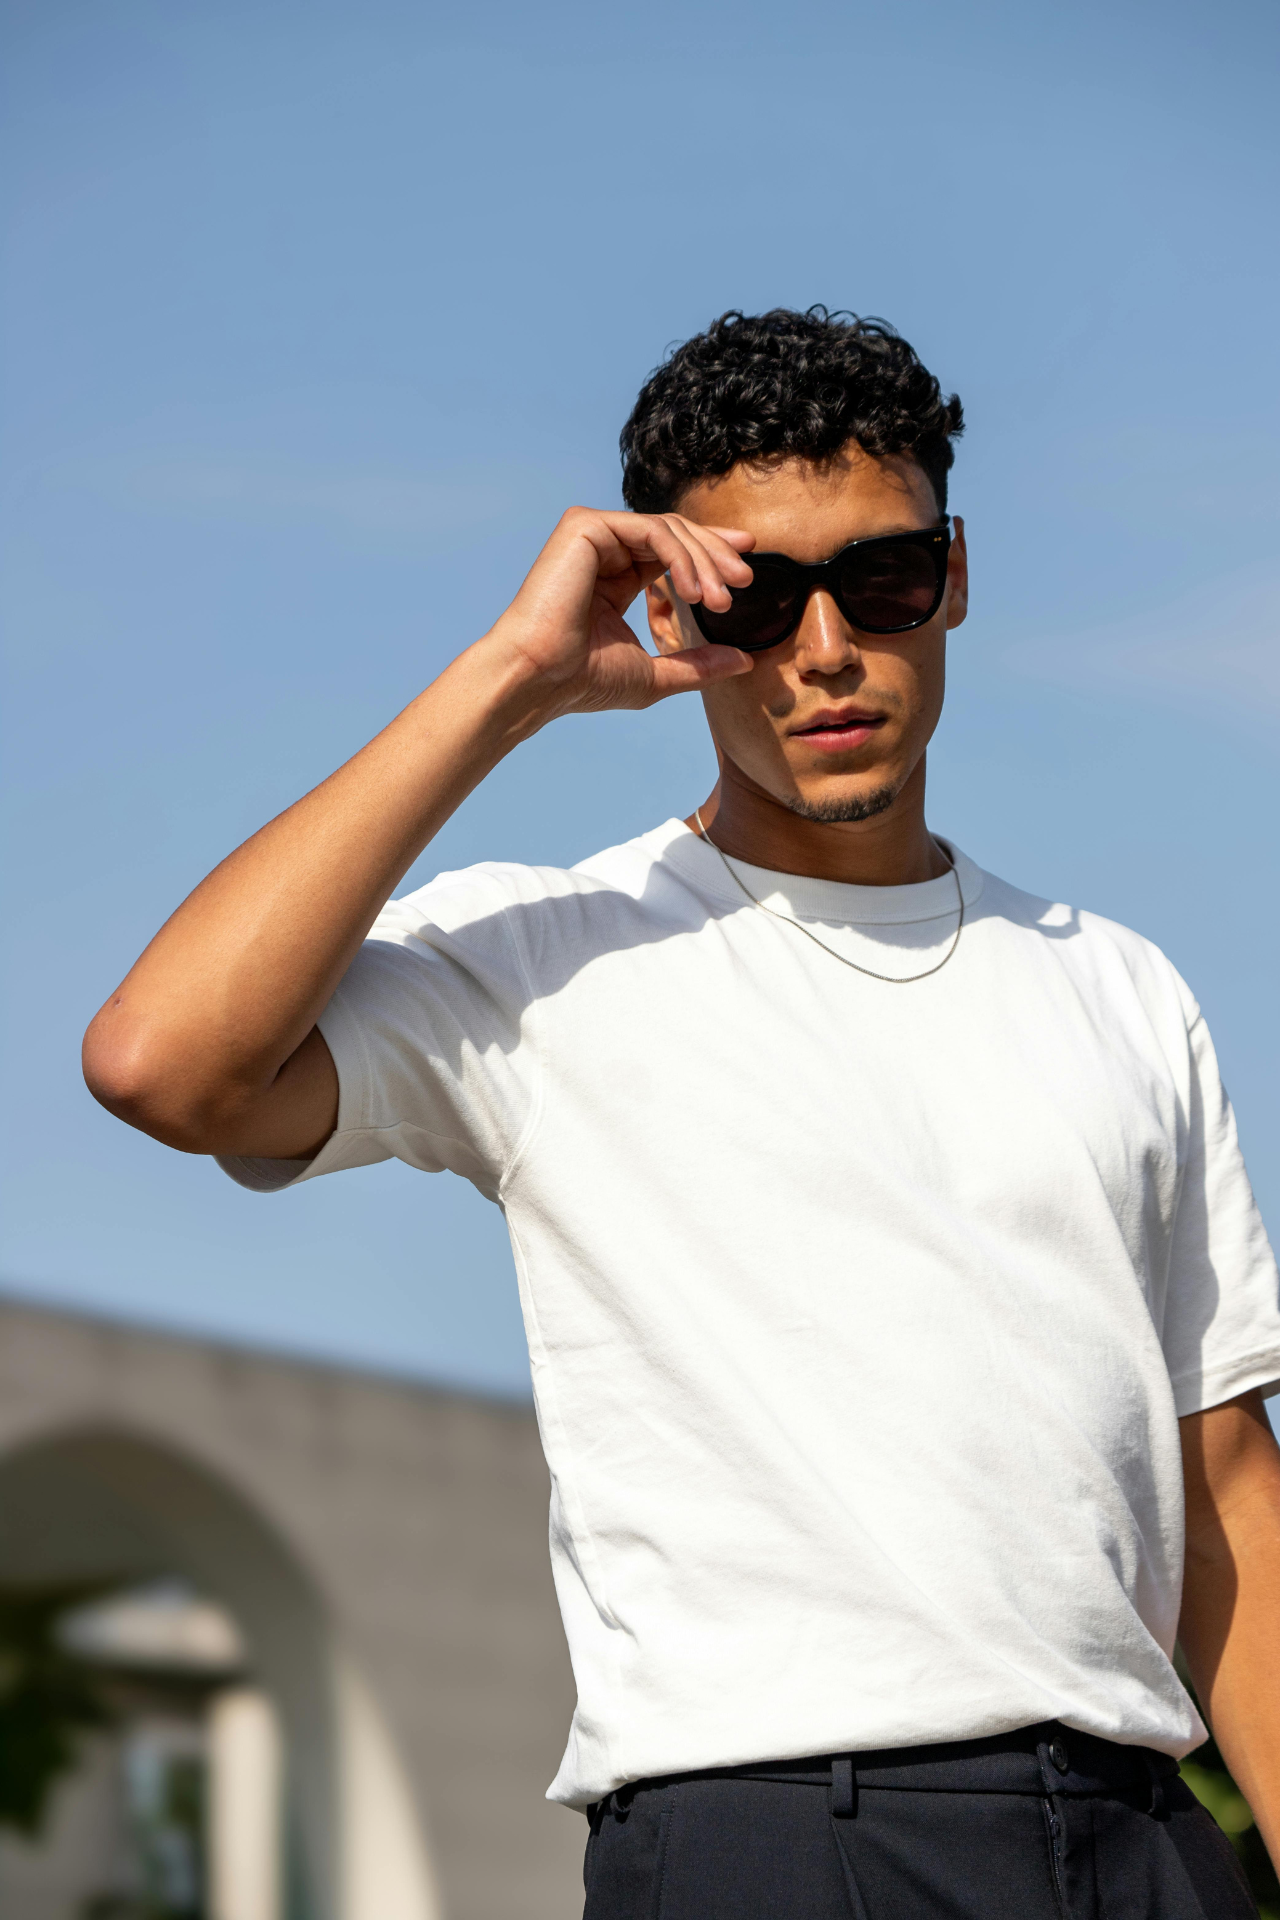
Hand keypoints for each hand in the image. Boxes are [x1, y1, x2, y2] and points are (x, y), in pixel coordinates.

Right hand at [484, 506, 755, 715]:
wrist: (540, 679)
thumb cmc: (582, 682)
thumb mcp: (656, 674)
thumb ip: (698, 664)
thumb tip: (746, 659)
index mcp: (615, 577)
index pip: (672, 552)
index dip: (713, 552)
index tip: (746, 567)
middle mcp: (604, 550)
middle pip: (676, 534)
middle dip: (717, 555)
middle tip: (745, 582)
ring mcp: (593, 534)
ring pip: (668, 529)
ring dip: (704, 561)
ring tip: (720, 600)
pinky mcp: (585, 526)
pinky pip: (650, 529)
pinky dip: (680, 557)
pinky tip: (692, 590)